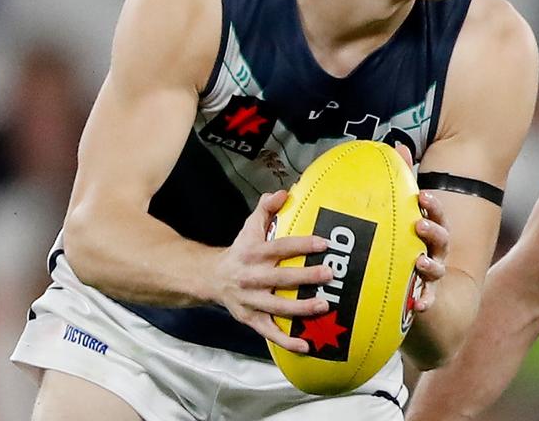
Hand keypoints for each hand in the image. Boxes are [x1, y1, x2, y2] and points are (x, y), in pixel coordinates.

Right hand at [213, 189, 332, 352]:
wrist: (209, 278)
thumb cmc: (240, 250)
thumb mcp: (249, 226)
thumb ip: (266, 208)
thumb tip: (282, 192)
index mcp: (253, 253)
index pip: (279, 247)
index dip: (301, 245)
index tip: (323, 244)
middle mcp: (251, 278)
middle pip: (280, 278)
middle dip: (305, 277)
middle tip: (329, 274)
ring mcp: (251, 301)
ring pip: (277, 307)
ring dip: (300, 308)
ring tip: (324, 306)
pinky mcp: (250, 319)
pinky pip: (269, 332)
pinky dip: (286, 341)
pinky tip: (306, 345)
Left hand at [412, 191, 449, 312]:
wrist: (415, 288)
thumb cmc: (406, 245)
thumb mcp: (404, 217)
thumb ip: (401, 182)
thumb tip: (399, 149)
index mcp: (431, 232)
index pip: (437, 215)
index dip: (432, 206)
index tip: (422, 196)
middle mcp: (435, 252)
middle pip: (442, 239)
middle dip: (432, 231)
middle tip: (419, 225)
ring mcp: (432, 274)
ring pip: (436, 268)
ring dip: (430, 265)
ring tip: (419, 262)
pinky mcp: (424, 295)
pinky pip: (428, 299)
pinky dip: (425, 302)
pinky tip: (418, 305)